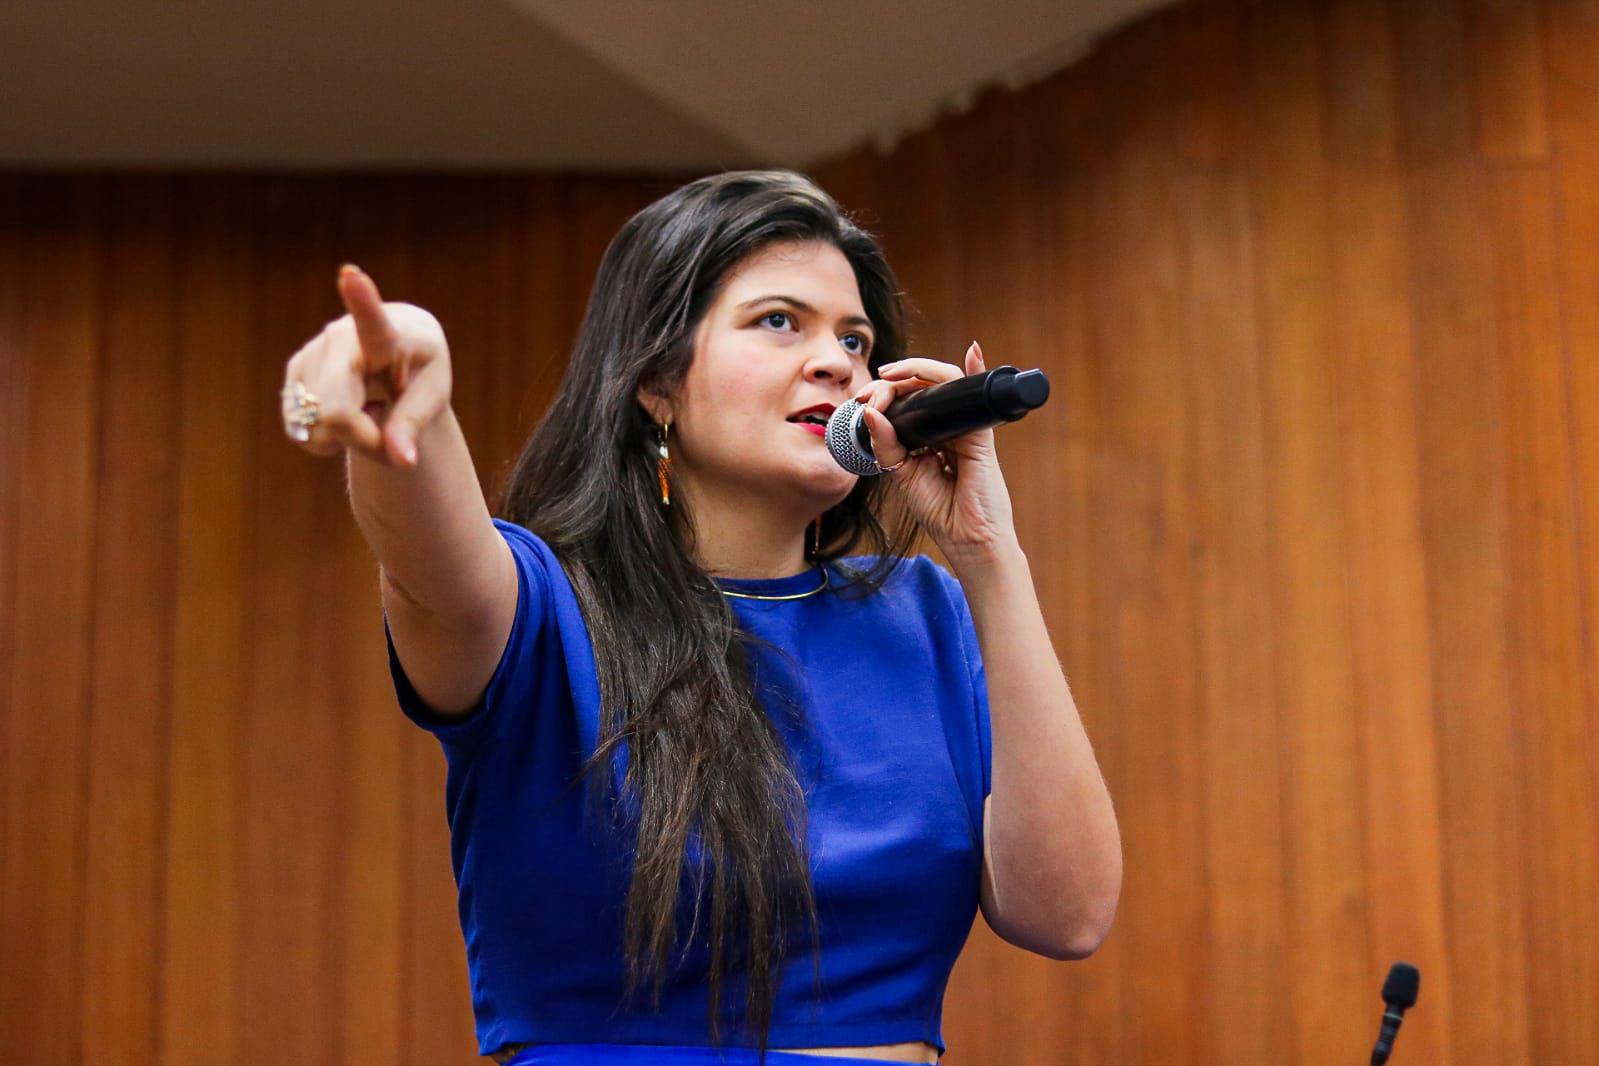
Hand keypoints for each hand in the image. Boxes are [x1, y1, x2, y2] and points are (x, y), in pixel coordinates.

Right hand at [279, 264, 451, 468]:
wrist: (397, 353)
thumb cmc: (422, 371)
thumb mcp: (432, 397)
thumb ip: (414, 428)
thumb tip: (402, 462)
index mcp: (388, 334)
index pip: (372, 321)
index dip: (360, 300)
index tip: (351, 275)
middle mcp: (342, 336)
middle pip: (337, 412)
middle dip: (364, 441)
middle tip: (390, 442)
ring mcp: (312, 353)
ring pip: (316, 427)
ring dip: (346, 442)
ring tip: (371, 415)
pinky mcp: (294, 372)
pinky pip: (301, 430)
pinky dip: (326, 439)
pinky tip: (346, 413)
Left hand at [853, 340, 1017, 562]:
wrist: (968, 540)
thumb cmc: (940, 511)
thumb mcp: (902, 473)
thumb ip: (887, 444)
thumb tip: (870, 413)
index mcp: (928, 435)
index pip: (907, 401)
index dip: (884, 394)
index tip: (861, 401)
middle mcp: (948, 426)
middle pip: (922, 387)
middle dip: (892, 381)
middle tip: (867, 391)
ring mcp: (965, 426)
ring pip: (943, 383)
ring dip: (914, 372)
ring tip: (890, 376)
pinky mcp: (979, 434)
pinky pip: (973, 395)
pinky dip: (972, 371)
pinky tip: (972, 352)